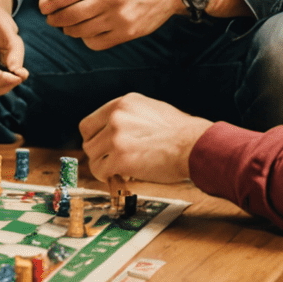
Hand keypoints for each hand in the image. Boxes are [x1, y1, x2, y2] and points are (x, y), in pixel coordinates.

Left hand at [36, 0, 180, 48]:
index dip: (50, 4)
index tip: (43, 7)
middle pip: (71, 15)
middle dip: (55, 19)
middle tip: (51, 18)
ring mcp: (121, 18)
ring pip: (82, 31)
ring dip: (68, 30)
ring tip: (67, 24)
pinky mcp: (128, 33)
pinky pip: (96, 43)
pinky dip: (85, 39)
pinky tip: (86, 31)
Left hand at [79, 93, 211, 184]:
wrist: (194, 145)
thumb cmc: (181, 132)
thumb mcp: (152, 110)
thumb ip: (130, 116)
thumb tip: (117, 128)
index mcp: (123, 103)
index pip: (89, 123)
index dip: (94, 139)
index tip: (101, 148)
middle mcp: (116, 117)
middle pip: (88, 141)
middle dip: (98, 155)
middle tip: (109, 162)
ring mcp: (116, 137)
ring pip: (93, 158)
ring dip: (104, 168)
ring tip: (119, 171)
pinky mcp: (120, 158)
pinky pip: (101, 172)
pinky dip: (108, 178)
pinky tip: (120, 178)